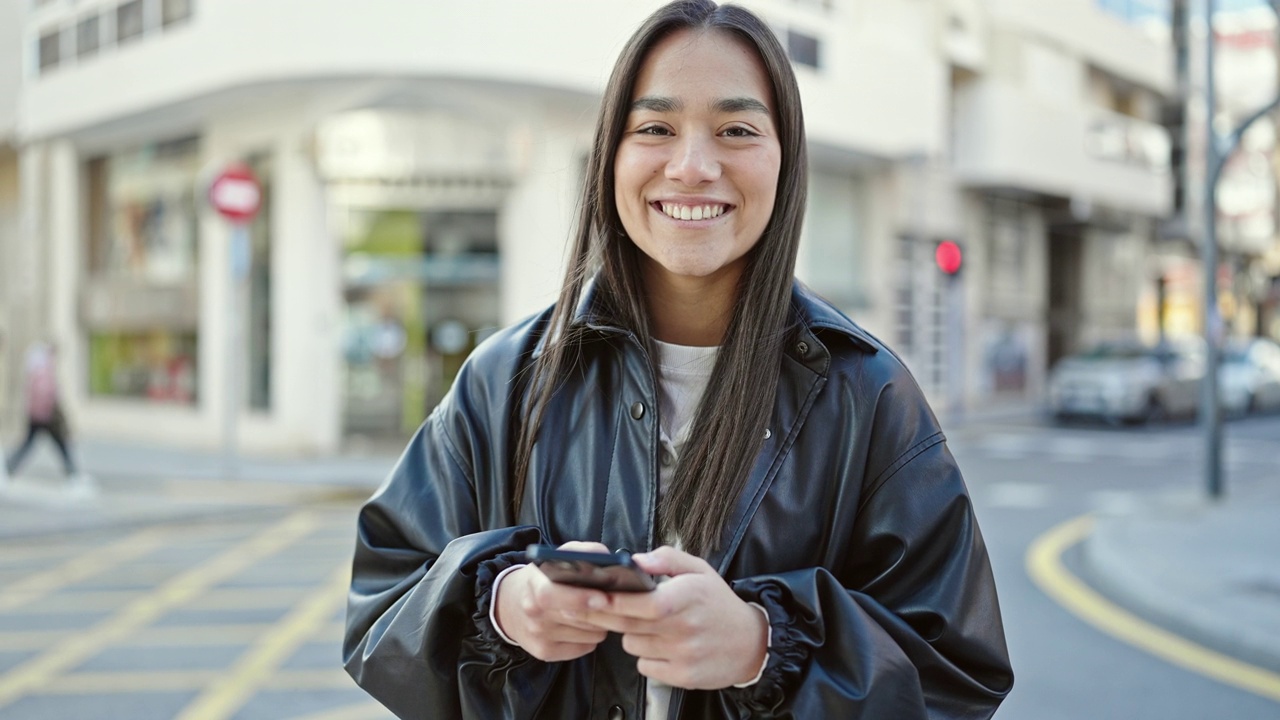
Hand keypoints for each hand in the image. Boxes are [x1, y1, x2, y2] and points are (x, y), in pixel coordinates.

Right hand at [494, 541, 610, 661]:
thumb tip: (609, 558)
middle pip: (579, 619)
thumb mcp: (556, 558)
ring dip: (601, 623)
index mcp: (534, 586)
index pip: (552, 595)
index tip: (604, 598)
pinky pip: (586, 647)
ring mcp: (539, 637)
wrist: (509, 606)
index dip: (580, 598)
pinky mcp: (546, 653)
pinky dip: (592, 636)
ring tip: (596, 610)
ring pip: (589, 634)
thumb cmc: (543, 578)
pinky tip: (584, 625)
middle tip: (616, 601)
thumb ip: (583, 553)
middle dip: (604, 611)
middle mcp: (534, 614)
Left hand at [583, 546, 767, 689]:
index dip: (614, 601)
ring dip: (632, 634)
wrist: (751, 643)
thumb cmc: (718, 603)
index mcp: (688, 596)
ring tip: (650, 626)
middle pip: (629, 625)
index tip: (591, 595)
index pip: (644, 603)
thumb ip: (666, 558)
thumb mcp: (699, 570)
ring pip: (632, 645)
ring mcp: (684, 654)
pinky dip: (646, 656)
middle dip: (603, 615)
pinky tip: (661, 646)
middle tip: (590, 605)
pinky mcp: (683, 677)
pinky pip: (644, 666)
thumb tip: (635, 560)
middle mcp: (686, 627)